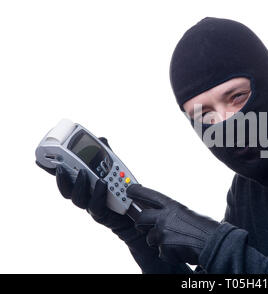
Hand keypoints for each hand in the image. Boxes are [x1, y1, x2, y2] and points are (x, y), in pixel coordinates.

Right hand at [36, 137, 190, 272]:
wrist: (139, 216)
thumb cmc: (125, 192)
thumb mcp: (116, 169)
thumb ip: (108, 155)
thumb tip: (102, 139)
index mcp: (86, 184)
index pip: (66, 176)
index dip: (51, 170)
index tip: (40, 160)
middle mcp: (86, 196)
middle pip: (67, 189)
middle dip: (61, 178)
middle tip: (60, 167)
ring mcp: (93, 206)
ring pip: (78, 199)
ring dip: (79, 185)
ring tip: (84, 172)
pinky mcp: (104, 215)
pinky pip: (97, 207)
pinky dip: (98, 194)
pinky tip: (103, 184)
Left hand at [127, 184, 220, 264]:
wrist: (212, 243)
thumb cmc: (205, 228)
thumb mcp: (188, 214)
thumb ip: (173, 215)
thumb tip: (162, 219)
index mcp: (172, 206)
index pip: (150, 195)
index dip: (137, 191)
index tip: (129, 189)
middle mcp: (164, 217)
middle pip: (141, 218)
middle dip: (140, 224)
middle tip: (141, 226)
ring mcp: (162, 233)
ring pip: (150, 239)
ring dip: (159, 242)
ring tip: (176, 242)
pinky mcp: (163, 249)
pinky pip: (161, 252)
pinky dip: (169, 253)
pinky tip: (180, 250)